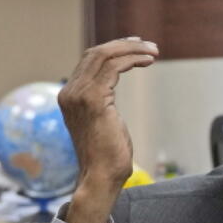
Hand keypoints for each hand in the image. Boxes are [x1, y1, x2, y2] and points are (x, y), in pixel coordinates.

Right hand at [58, 37, 157, 222]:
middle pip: (96, 53)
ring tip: (152, 51)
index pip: (89, 61)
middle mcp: (70, 92)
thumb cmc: (106, 155)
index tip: (135, 47)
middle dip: (124, 45)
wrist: (100, 177)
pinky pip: (113, 67)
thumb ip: (100, 101)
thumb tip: (110, 87)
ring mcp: (79, 95)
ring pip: (105, 56)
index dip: (113, 49)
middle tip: (148, 46)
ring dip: (131, 49)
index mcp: (69, 96)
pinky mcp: (93, 100)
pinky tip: (148, 61)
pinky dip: (132, 59)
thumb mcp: (101, 120)